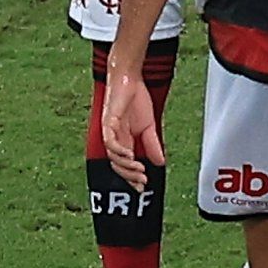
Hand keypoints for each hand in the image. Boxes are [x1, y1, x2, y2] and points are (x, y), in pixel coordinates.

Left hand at [100, 69, 164, 187]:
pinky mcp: (108, 122)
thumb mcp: (149, 126)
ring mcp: (109, 131)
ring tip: (139, 170)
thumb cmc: (136, 100)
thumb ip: (152, 144)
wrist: (130, 79)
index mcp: (123, 142)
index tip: (142, 187)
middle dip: (129, 176)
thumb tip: (160, 162)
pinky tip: (130, 156)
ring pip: (112, 156)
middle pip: (117, 165)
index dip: (131, 178)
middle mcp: (114, 139)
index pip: (124, 166)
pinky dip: (119, 150)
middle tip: (142, 182)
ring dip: (125, 166)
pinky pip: (109, 141)